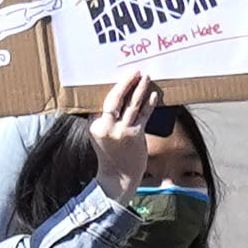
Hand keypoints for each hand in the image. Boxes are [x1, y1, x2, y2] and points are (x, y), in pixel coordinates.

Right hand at [85, 69, 162, 198]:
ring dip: (140, 89)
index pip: (104, 102)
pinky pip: (143, 114)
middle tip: (134, 72)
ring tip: (145, 77)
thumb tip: (116, 100)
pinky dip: (149, 104)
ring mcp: (121, 131)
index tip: (122, 76)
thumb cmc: (111, 154)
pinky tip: (153, 95)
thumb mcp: (101, 136)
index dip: (114, 88)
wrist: (118, 176)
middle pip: (115, 99)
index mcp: (94, 125)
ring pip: (131, 104)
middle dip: (126, 83)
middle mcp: (106, 127)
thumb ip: (104, 120)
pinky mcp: (135, 135)